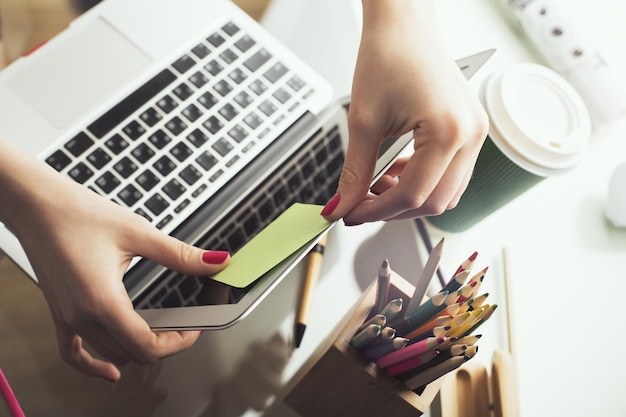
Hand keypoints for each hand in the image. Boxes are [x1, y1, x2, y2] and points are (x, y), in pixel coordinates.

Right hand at [1, 138, 228, 381]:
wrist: (37, 206)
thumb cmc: (78, 214)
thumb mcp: (137, 232)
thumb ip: (179, 254)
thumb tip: (215, 261)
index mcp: (104, 301)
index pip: (148, 346)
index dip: (179, 343)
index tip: (195, 329)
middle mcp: (83, 317)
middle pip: (133, 353)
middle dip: (166, 343)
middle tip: (186, 325)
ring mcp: (68, 318)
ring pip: (112, 353)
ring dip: (139, 349)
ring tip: (162, 331)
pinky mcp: (59, 313)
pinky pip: (73, 353)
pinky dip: (93, 366)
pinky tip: (110, 370)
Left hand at [322, 0, 488, 223]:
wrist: (404, 23)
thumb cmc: (387, 56)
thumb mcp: (363, 121)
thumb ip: (354, 172)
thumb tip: (341, 207)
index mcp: (449, 131)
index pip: (413, 195)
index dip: (377, 211)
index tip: (350, 214)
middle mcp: (471, 135)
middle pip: (434, 202)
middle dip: (393, 209)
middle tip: (360, 204)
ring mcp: (475, 132)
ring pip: (445, 193)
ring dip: (409, 197)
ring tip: (376, 183)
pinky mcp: (470, 129)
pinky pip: (451, 174)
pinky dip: (422, 180)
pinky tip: (395, 170)